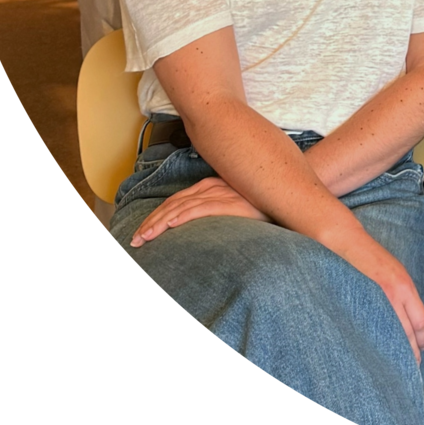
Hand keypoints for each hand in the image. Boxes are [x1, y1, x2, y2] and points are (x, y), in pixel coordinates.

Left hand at [130, 176, 267, 246]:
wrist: (288, 200)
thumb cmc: (261, 205)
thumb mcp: (233, 204)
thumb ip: (215, 208)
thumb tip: (193, 224)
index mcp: (212, 185)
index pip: (177, 200)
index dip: (157, 215)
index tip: (142, 232)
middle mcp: (214, 186)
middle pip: (175, 203)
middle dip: (152, 221)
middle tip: (136, 239)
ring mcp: (223, 193)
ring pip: (183, 207)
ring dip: (161, 222)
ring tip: (145, 237)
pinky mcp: (232, 203)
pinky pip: (203, 208)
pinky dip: (185, 215)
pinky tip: (172, 224)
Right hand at [327, 227, 423, 365]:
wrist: (345, 244)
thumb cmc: (372, 261)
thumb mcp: (396, 275)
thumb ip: (405, 298)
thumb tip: (414, 326)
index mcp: (405, 287)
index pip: (422, 324)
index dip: (423, 342)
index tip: (421, 350)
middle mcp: (392, 295)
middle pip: (408, 336)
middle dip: (411, 354)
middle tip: (410, 367)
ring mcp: (374, 301)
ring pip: (390, 339)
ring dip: (394, 355)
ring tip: (394, 367)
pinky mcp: (357, 305)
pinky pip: (369, 333)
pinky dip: (375, 346)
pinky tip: (374, 354)